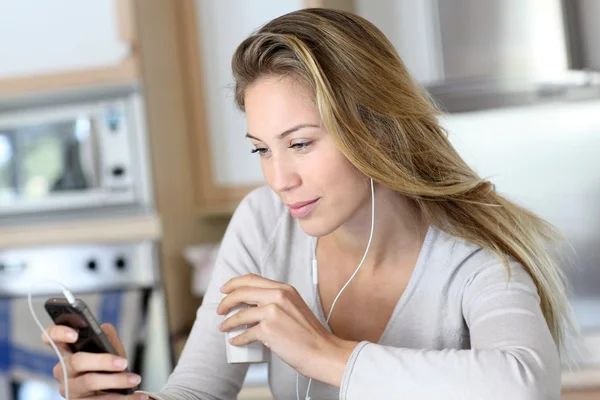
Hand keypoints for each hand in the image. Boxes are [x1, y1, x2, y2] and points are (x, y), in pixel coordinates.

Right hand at [42, 323, 146, 398]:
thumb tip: (103, 331)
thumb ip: (107, 336)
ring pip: (89, 382)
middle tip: (123, 362)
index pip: (50, 337)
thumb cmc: (110, 367)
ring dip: (116, 381)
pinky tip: (138, 396)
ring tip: (135, 379)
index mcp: (68, 352)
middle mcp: (63, 371)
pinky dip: (123, 398)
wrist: (117, 391)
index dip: (58, 333)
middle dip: (102, 360)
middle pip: (76, 361)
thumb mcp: (111, 348)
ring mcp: (69, 389)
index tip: (75, 334)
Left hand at [217, 274, 356, 386]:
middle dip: (226, 301)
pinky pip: (245, 333)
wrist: (321, 351)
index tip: (225, 290)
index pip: (252, 278)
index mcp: (284, 288)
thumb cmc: (309, 334)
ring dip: (228, 322)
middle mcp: (278, 296)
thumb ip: (276, 302)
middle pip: (241, 292)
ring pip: (240, 314)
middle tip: (220, 310)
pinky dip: (238, 338)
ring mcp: (272, 312)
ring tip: (223, 328)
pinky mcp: (268, 329)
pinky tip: (236, 341)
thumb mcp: (294, 307)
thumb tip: (252, 307)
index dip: (234, 283)